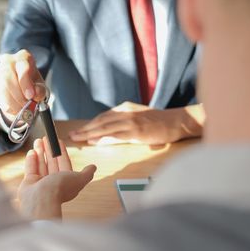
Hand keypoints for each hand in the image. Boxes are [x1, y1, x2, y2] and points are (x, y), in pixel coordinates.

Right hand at [0, 50, 46, 121]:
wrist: (20, 83)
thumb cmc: (32, 82)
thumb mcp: (39, 84)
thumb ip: (40, 89)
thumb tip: (36, 95)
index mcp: (23, 58)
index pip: (22, 68)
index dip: (26, 83)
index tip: (31, 96)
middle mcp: (8, 62)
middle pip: (8, 79)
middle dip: (19, 97)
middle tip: (28, 107)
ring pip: (2, 90)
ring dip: (14, 104)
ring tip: (23, 110)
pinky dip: (9, 108)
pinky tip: (16, 110)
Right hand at [18, 137, 96, 219]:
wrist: (41, 199)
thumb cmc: (60, 189)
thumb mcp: (79, 179)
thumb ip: (86, 173)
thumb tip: (93, 167)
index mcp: (65, 181)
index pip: (64, 163)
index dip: (62, 151)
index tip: (58, 141)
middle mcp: (53, 182)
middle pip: (52, 162)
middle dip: (50, 149)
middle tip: (47, 138)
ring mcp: (40, 182)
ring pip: (41, 163)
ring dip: (40, 152)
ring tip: (38, 140)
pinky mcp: (29, 182)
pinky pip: (31, 168)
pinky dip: (31, 159)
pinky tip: (32, 151)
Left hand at [69, 102, 203, 144]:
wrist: (178, 121)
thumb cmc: (159, 123)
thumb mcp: (139, 119)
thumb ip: (122, 125)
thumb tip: (105, 135)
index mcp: (125, 109)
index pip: (103, 117)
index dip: (89, 124)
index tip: (78, 131)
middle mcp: (125, 113)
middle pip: (100, 121)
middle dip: (84, 129)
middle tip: (72, 135)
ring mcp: (131, 121)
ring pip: (105, 127)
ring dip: (89, 133)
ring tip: (78, 139)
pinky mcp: (137, 131)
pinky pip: (116, 135)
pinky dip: (103, 138)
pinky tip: (94, 142)